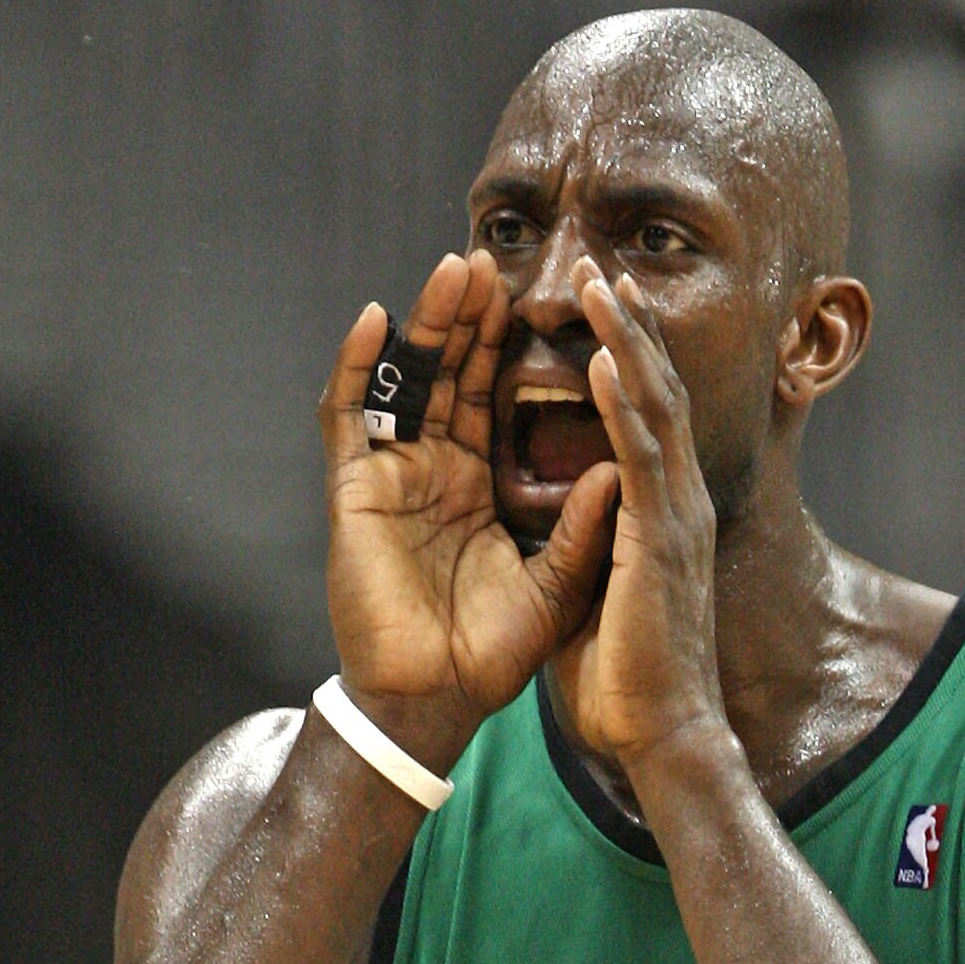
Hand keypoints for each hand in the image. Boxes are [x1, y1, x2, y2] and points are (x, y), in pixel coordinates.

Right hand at [322, 251, 620, 764]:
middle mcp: (431, 469)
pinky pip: (348, 414)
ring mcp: (390, 474)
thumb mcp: (557, 583)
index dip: (508, 347)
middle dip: (469, 318)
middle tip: (491, 263)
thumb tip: (616, 465)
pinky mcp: (355, 489)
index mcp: (476, 484)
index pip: (490, 397)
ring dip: (425, 324)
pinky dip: (356, 363)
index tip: (541, 299)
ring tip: (453, 272)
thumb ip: (582, 524)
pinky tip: (378, 318)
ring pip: (404, 379)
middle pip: (448, 373)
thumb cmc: (491, 654)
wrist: (438, 700)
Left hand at [549, 262, 734, 783]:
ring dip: (626, 342)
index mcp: (663, 515)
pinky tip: (600, 360)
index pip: (647, 419)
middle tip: (603, 268)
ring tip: (601, 285)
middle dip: (630, 328)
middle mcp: (678, 503)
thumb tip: (565, 522)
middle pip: (658, 392)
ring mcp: (675, 517)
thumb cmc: (628, 680)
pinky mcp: (659, 539)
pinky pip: (639, 456)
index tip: (601, 312)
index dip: (626, 361)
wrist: (662, 735)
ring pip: (655, 407)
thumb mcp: (600, 595)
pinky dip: (620, 403)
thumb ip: (589, 547)